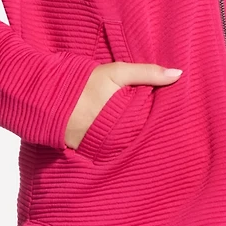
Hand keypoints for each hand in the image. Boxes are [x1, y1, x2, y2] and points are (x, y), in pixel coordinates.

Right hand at [64, 62, 182, 148]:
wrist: (47, 96)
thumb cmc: (84, 82)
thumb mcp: (117, 72)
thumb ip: (147, 73)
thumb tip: (179, 73)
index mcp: (126, 120)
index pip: (151, 125)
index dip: (160, 121)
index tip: (171, 118)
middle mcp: (115, 139)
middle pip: (138, 139)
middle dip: (147, 134)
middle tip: (162, 132)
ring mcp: (100, 148)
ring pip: (123, 147)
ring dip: (130, 142)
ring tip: (139, 138)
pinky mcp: (86, 152)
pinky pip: (105, 152)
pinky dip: (111, 148)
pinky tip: (115, 142)